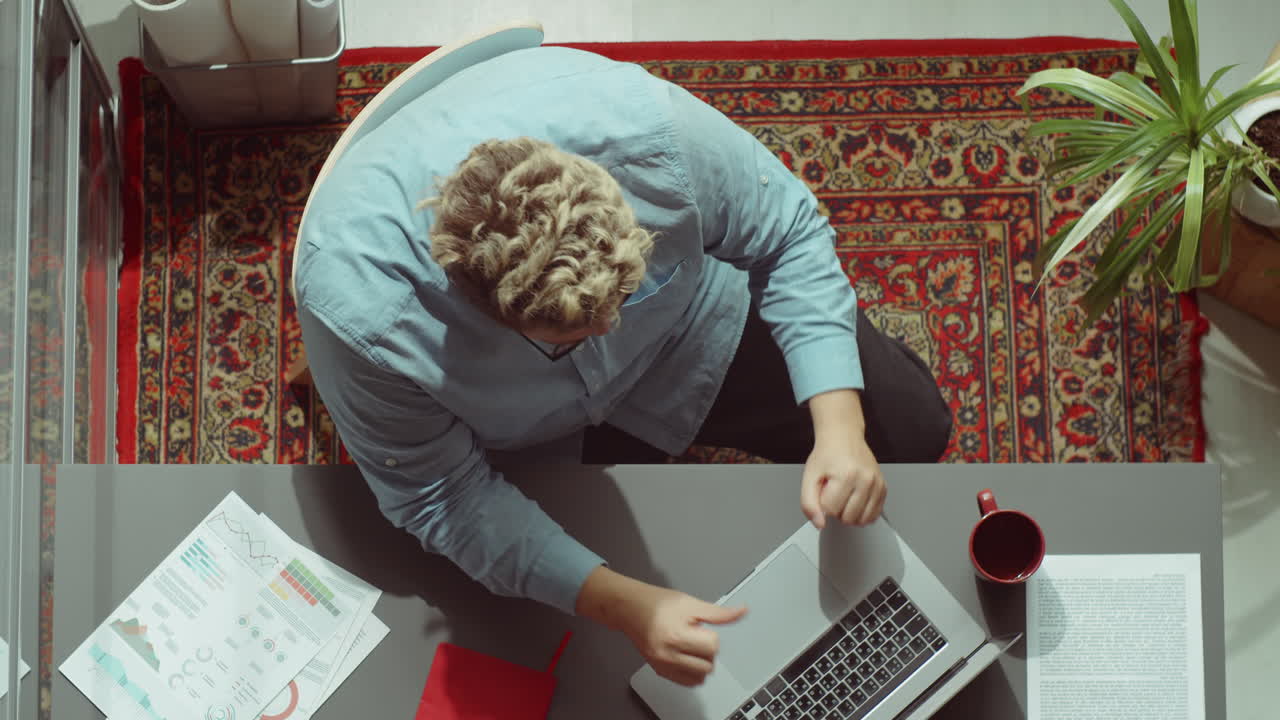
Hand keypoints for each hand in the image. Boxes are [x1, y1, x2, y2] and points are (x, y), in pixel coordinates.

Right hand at [576, 567, 745, 685]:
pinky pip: (687, 682)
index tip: (700, 626)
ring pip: (700, 678)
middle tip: (696, 636)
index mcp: (677, 635)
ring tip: (691, 646)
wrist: (629, 609)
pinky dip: (692, 672)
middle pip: (708, 665)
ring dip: (702, 664)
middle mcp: (668, 654)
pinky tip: (686, 656)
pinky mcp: (660, 671)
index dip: (710, 634)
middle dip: (708, 651)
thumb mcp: (690, 603)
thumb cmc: (657, 603)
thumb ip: (717, 613)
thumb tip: (741, 612)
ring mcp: (663, 665)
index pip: (712, 646)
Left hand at [803, 390, 885, 527]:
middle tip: (834, 491)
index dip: (823, 502)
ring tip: (845, 495)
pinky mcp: (883, 488)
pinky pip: (874, 515)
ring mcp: (877, 484)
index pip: (831, 511)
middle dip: (837, 509)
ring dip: (850, 513)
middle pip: (848, 518)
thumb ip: (809, 503)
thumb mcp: (809, 477)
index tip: (825, 488)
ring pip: (862, 520)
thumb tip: (820, 524)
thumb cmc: (827, 455)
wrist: (843, 437)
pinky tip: (855, 500)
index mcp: (846, 475)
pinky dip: (863, 513)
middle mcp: (866, 479)